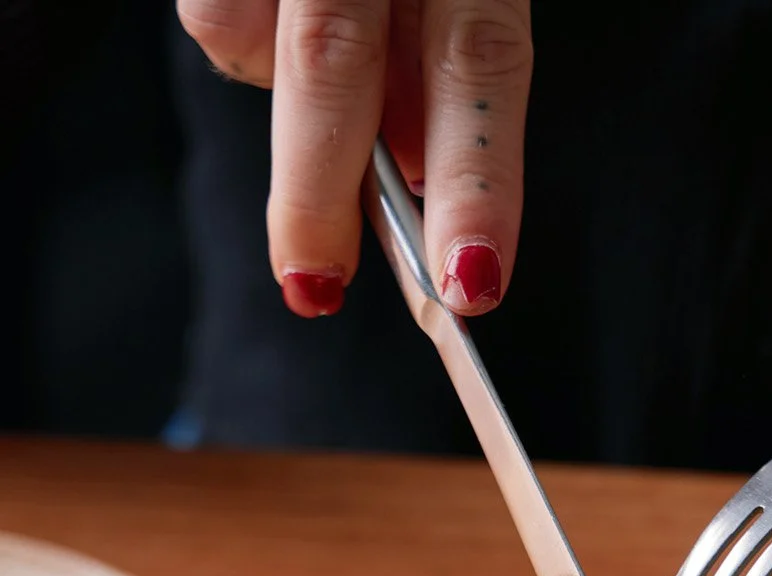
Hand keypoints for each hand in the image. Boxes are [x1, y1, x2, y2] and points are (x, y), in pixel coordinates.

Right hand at [176, 0, 531, 317]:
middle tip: (316, 282)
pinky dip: (247, 42)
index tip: (471, 279)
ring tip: (322, 113)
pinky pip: (217, 15)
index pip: (482, 63)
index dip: (478, 180)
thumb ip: (443, 70)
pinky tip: (279, 22)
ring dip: (287, 111)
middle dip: (322, 191)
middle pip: (336, 62)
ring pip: (251, 39)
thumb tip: (414, 181)